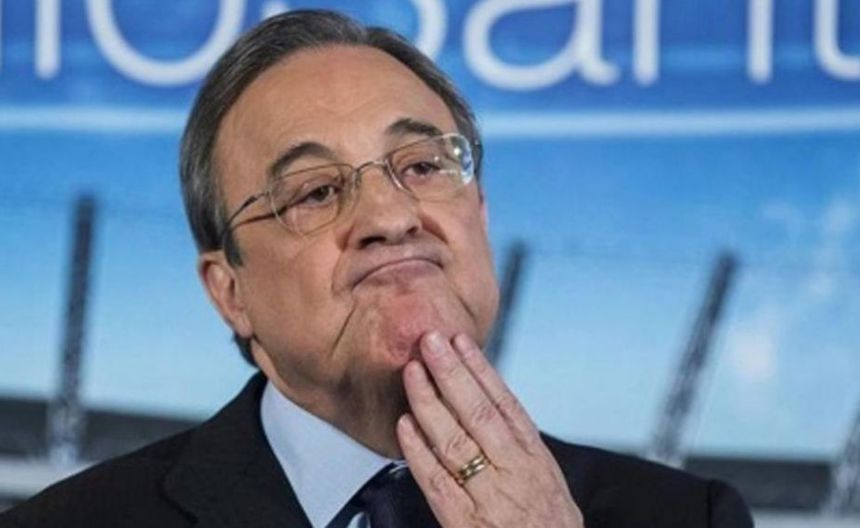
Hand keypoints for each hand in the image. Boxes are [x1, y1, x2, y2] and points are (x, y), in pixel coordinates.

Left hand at [397, 332, 583, 527]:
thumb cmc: (549, 527)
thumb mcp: (547, 478)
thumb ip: (519, 443)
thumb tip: (491, 402)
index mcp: (534, 456)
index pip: (505, 402)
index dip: (480, 369)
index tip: (460, 341)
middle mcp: (513, 471)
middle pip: (478, 412)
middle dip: (451, 373)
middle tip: (429, 342)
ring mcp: (489, 496)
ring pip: (455, 440)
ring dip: (429, 402)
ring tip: (412, 372)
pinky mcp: (465, 521)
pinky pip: (437, 481)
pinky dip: (419, 451)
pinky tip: (405, 425)